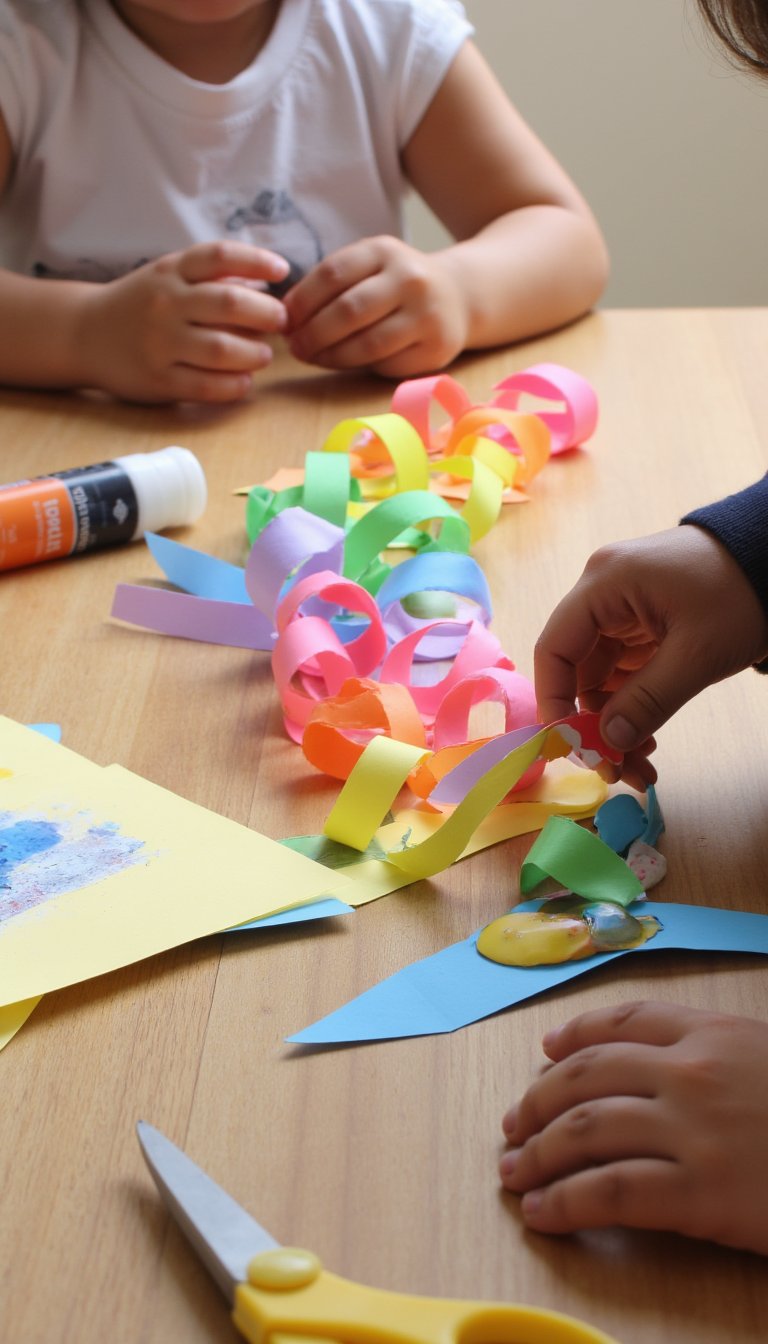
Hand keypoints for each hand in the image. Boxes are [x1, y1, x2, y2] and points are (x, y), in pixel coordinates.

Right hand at [76, 242, 289, 402]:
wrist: (85, 334)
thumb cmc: (141, 304)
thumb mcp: (169, 276)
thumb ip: (212, 276)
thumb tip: (265, 280)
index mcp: (170, 271)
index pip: (219, 255)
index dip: (257, 260)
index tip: (283, 270)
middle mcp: (165, 303)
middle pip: (229, 303)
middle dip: (267, 313)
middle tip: (280, 322)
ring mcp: (160, 343)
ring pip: (222, 349)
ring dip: (255, 354)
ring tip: (264, 355)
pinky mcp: (158, 379)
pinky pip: (206, 385)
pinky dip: (234, 385)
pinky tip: (244, 381)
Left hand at [284, 236, 468, 376]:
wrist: (458, 296)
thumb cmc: (397, 284)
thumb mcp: (369, 267)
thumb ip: (332, 285)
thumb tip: (286, 317)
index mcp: (385, 251)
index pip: (332, 274)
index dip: (301, 301)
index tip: (284, 320)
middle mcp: (410, 279)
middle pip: (348, 311)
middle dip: (313, 334)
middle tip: (295, 348)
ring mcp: (427, 315)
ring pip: (367, 344)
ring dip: (331, 356)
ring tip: (313, 358)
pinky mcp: (436, 348)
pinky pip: (387, 365)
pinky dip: (361, 367)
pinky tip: (348, 363)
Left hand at [499, 1000, 767, 1254]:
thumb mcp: (767, 1057)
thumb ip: (714, 1053)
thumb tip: (654, 1064)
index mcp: (713, 1031)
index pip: (621, 1022)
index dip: (574, 1036)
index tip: (546, 1052)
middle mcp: (691, 1070)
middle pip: (585, 1075)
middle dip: (538, 1102)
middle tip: (515, 1128)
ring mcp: (692, 1130)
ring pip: (584, 1131)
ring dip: (537, 1154)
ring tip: (514, 1174)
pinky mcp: (699, 1193)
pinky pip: (607, 1192)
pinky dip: (564, 1202)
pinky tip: (543, 1214)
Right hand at [534, 525, 767, 788]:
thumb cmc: (739, 593)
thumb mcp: (698, 653)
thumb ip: (649, 700)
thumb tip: (609, 743)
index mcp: (605, 584)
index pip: (555, 648)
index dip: (554, 700)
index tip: (570, 746)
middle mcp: (603, 593)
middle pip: (577, 669)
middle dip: (593, 723)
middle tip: (615, 770)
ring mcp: (622, 608)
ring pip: (601, 678)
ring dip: (614, 722)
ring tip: (640, 766)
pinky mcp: (641, 622)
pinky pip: (623, 673)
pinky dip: (632, 706)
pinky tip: (646, 739)